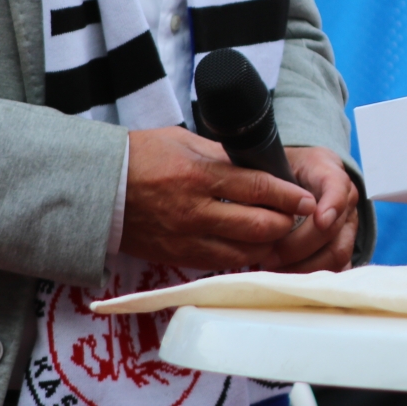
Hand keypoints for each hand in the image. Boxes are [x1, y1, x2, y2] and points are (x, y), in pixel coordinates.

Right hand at [120, 126, 317, 270]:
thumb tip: (258, 164)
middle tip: (296, 217)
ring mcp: (185, 238)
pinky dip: (240, 257)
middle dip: (284, 224)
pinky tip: (250, 247)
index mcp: (199, 175)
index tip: (308, 200)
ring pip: (242, 254)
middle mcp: (194, 211)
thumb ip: (223, 156)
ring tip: (278, 234)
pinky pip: (219, 264)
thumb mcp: (186, 141)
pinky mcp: (175, 257)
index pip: (257, 189)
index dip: (288, 197)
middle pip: (257, 228)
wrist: (98, 187)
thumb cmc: (142, 156)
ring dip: (266, 246)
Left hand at [266, 147, 360, 272]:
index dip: (333, 204)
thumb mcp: (275, 164)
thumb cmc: (285, 171)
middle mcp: (347, 198)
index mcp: (329, 171)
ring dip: (304, 265)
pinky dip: (314, 275)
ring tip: (274, 268)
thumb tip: (252, 206)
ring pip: (337, 253)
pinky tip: (290, 277)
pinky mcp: (345, 245)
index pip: (338, 186)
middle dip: (298, 246)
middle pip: (331, 229)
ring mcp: (349, 224)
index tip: (319, 220)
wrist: (301, 176)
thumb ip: (268, 182)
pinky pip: (338, 268)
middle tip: (268, 256)